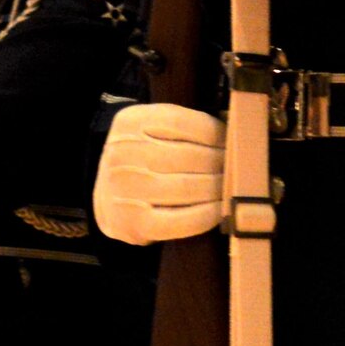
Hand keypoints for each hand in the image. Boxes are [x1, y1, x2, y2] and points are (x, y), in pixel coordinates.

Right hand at [92, 103, 224, 244]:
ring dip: (217, 188)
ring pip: (188, 187)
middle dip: (220, 162)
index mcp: (128, 123)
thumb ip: (179, 126)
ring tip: (230, 186)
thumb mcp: (147, 131)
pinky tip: (218, 209)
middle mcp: (122, 154)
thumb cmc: (139, 162)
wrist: (108, 200)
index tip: (230, 140)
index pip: (180, 122)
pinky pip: (182, 220)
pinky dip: (207, 215)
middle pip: (188, 156)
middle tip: (236, 167)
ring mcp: (126, 190)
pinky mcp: (135, 223)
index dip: (213, 132)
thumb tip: (229, 131)